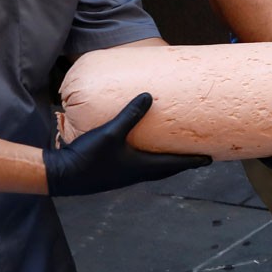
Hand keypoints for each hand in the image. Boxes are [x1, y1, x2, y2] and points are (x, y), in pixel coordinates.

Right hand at [44, 93, 210, 195]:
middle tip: (198, 156)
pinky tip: (143, 152)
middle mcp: (137, 174)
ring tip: (175, 153)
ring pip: (153, 169)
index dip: (193, 160)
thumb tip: (149, 96)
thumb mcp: (110, 132)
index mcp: (142, 167)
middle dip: (183, 162)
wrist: (62, 176)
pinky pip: (139, 167)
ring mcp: (125, 176)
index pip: (176, 164)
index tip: (210, 159)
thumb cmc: (87, 157)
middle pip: (168, 169)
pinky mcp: (113, 173)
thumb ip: (130, 114)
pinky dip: (150, 160)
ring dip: (166, 162)